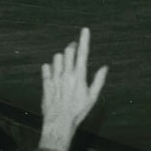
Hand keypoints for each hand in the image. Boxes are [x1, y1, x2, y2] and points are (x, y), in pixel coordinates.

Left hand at [37, 28, 108, 150]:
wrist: (60, 122)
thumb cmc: (78, 111)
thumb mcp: (92, 97)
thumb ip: (98, 80)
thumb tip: (105, 67)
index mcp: (79, 76)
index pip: (83, 53)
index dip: (84, 40)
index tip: (85, 29)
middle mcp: (67, 74)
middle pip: (68, 51)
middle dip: (72, 48)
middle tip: (74, 51)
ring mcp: (55, 78)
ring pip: (57, 58)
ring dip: (61, 59)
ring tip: (64, 66)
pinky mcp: (46, 83)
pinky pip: (46, 68)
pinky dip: (49, 68)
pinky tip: (53, 74)